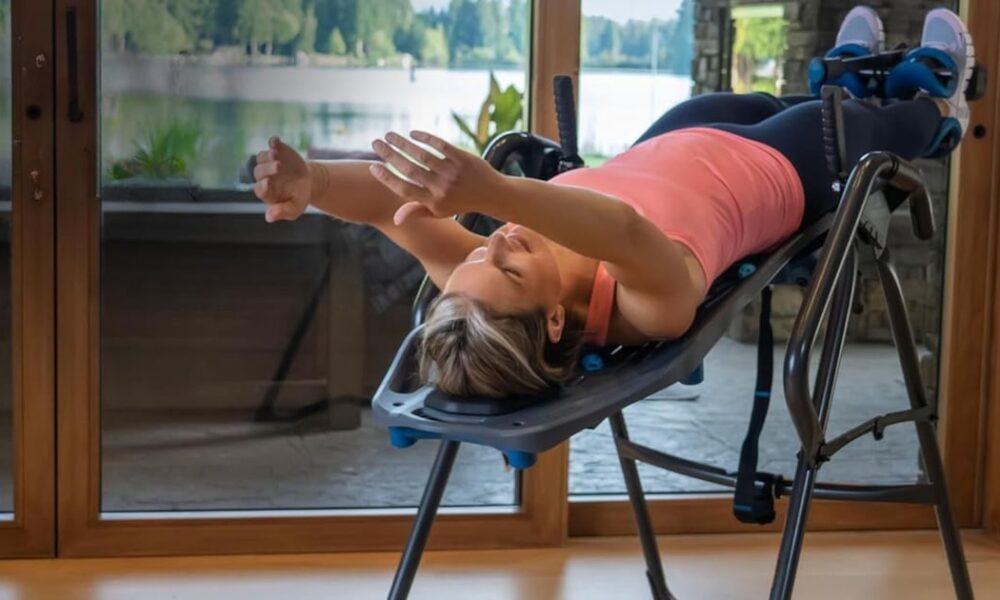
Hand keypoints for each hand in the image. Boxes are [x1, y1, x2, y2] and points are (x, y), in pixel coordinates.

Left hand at [253, 136, 310, 222]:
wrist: (307, 181)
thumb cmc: (299, 197)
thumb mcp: (295, 208)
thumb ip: (283, 212)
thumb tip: (269, 218)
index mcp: (266, 192)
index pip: (260, 189)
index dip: (262, 186)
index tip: (268, 182)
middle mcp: (263, 176)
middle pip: (259, 171)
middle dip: (267, 168)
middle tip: (279, 166)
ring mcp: (268, 162)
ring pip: (261, 157)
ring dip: (267, 155)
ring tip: (276, 154)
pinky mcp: (277, 150)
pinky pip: (271, 145)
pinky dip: (273, 142)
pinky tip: (276, 141)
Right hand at [369, 130, 504, 224]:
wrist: (492, 194)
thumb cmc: (461, 202)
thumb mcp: (440, 211)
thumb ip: (417, 211)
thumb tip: (395, 219)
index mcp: (434, 202)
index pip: (405, 190)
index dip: (387, 178)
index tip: (374, 166)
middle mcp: (442, 188)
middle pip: (409, 169)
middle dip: (390, 155)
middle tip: (375, 143)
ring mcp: (453, 172)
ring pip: (422, 155)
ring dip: (403, 143)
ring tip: (389, 135)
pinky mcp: (463, 158)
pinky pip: (440, 145)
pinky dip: (425, 138)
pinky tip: (412, 133)